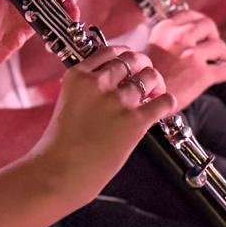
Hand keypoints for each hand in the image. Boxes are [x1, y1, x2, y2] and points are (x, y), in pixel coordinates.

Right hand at [32, 45, 174, 197]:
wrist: (58, 174)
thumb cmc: (58, 149)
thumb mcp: (66, 105)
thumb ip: (85, 92)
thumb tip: (110, 88)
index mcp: (77, 77)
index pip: (108, 52)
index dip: (123, 56)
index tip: (128, 62)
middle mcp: (98, 84)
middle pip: (132, 60)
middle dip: (142, 66)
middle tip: (145, 77)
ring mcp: (117, 101)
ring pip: (150, 77)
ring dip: (155, 84)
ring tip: (154, 93)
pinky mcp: (134, 121)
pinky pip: (163, 102)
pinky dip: (167, 103)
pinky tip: (163, 108)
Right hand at [146, 10, 225, 109]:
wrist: (140, 98)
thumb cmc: (141, 77)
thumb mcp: (148, 47)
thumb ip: (166, 38)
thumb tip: (182, 37)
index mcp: (165, 29)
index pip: (190, 15)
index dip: (199, 22)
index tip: (203, 28)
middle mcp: (180, 39)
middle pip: (208, 25)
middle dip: (213, 33)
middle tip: (213, 42)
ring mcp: (192, 56)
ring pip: (218, 46)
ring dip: (223, 52)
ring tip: (222, 57)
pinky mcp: (202, 76)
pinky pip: (225, 70)